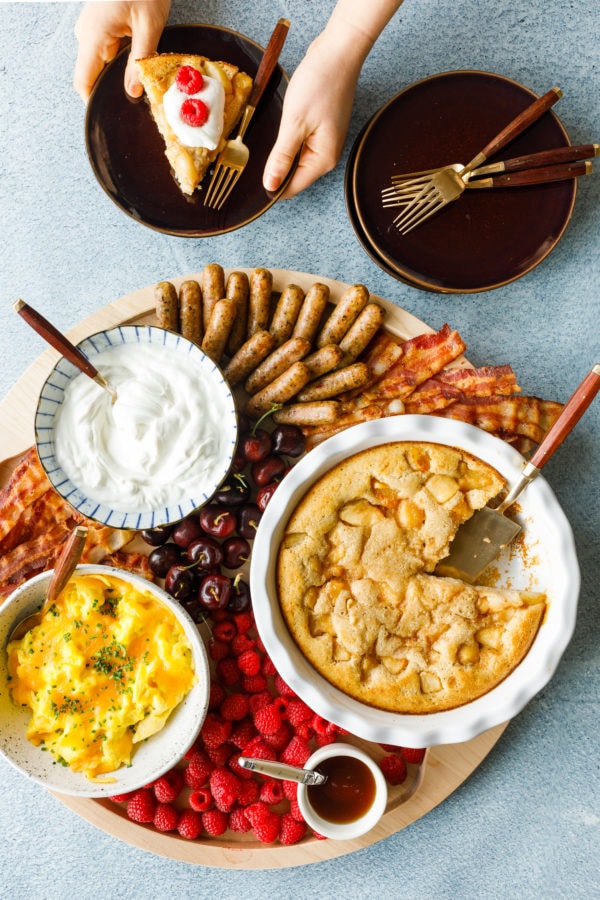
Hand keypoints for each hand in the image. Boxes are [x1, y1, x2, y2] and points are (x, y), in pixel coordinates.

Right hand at [73, 0, 170, 101]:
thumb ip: (139, 61)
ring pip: (102, 62)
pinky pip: (106, 48)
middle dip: (114, 85)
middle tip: (140, 86)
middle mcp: (86, 33)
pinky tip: (138, 49)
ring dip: (119, 69)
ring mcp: (91, 27)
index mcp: (93, 36)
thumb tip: (133, 92)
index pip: (82, 82)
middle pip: (94, 74)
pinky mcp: (99, 23)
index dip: (95, 101)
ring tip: (142, 62)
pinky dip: (121, 55)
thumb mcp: (148, 25)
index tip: (114, 112)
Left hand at [262, 32, 361, 198]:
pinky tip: (277, 131)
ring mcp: (324, 142)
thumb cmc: (320, 83)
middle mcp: (326, 155)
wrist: (338, 52)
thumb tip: (271, 185)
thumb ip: (282, 157)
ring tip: (261, 143)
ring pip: (295, 160)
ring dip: (278, 154)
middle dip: (273, 170)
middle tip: (246, 159)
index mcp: (323, 160)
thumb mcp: (294, 123)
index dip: (270, 187)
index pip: (292, 187)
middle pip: (294, 176)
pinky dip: (286, 141)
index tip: (247, 181)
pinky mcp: (320, 129)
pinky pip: (299, 145)